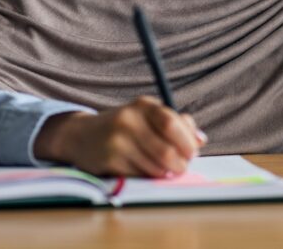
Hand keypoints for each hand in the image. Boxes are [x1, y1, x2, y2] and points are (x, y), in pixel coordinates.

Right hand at [33, 96, 206, 177]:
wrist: (81, 135)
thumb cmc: (125, 126)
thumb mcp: (148, 116)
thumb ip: (177, 123)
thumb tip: (201, 140)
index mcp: (143, 105)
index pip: (172, 123)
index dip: (187, 142)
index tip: (193, 152)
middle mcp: (128, 120)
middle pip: (166, 150)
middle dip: (180, 164)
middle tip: (182, 167)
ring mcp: (116, 141)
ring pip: (155, 166)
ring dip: (165, 173)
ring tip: (166, 170)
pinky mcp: (108, 160)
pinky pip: (139, 175)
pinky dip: (148, 176)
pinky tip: (146, 170)